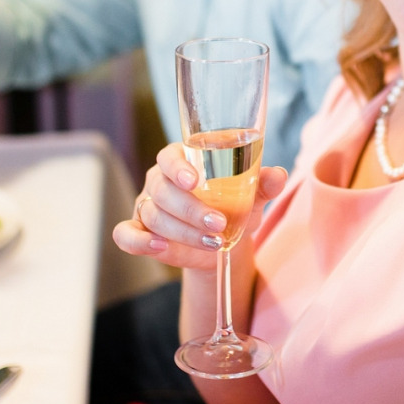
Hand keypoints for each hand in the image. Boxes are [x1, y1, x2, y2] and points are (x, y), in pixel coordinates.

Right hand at [113, 139, 287, 268]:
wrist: (224, 239)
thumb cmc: (234, 205)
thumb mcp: (251, 195)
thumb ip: (263, 183)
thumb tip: (278, 175)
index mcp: (183, 160)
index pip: (170, 156)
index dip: (178, 167)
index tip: (194, 180)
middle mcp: (160, 180)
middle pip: (162, 189)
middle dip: (190, 209)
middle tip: (218, 223)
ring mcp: (147, 205)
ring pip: (153, 215)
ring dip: (182, 231)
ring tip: (212, 242)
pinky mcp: (140, 230)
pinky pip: (125, 234)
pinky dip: (138, 240)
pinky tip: (158, 246)